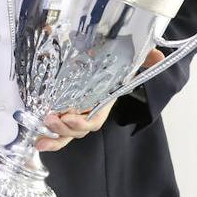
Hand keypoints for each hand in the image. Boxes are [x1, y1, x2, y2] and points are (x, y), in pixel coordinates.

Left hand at [37, 49, 163, 151]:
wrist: (100, 54)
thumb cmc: (113, 59)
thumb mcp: (128, 56)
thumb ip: (143, 56)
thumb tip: (159, 56)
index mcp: (101, 101)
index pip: (94, 119)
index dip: (83, 122)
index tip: (70, 117)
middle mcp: (87, 110)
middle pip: (77, 130)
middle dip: (64, 130)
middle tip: (50, 120)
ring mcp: (73, 112)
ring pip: (65, 133)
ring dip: (54, 136)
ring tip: (41, 137)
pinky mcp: (58, 108)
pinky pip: (55, 128)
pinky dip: (47, 136)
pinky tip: (38, 141)